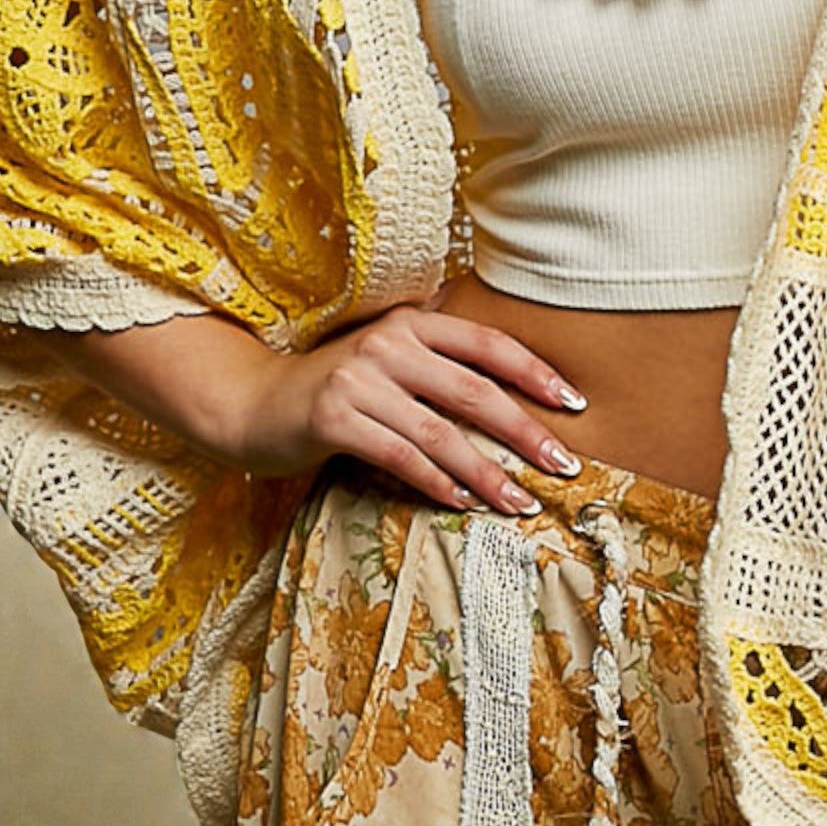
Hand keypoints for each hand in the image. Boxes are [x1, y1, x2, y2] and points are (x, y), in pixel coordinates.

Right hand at [228, 297, 586, 513]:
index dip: (534, 373)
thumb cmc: (334, 390)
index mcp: (410, 322)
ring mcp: (358, 379)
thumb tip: (514, 403)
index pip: (487, 344)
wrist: (252, 403)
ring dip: (487, 472)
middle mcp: (387, 343)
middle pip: (474, 391)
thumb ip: (437, 368)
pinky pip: (400, 456)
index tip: (574, 404)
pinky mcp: (333, 417)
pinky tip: (464, 503)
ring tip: (520, 502)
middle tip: (563, 464)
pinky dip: (437, 483)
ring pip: (440, 432)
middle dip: (525, 432)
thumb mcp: (388, 363)